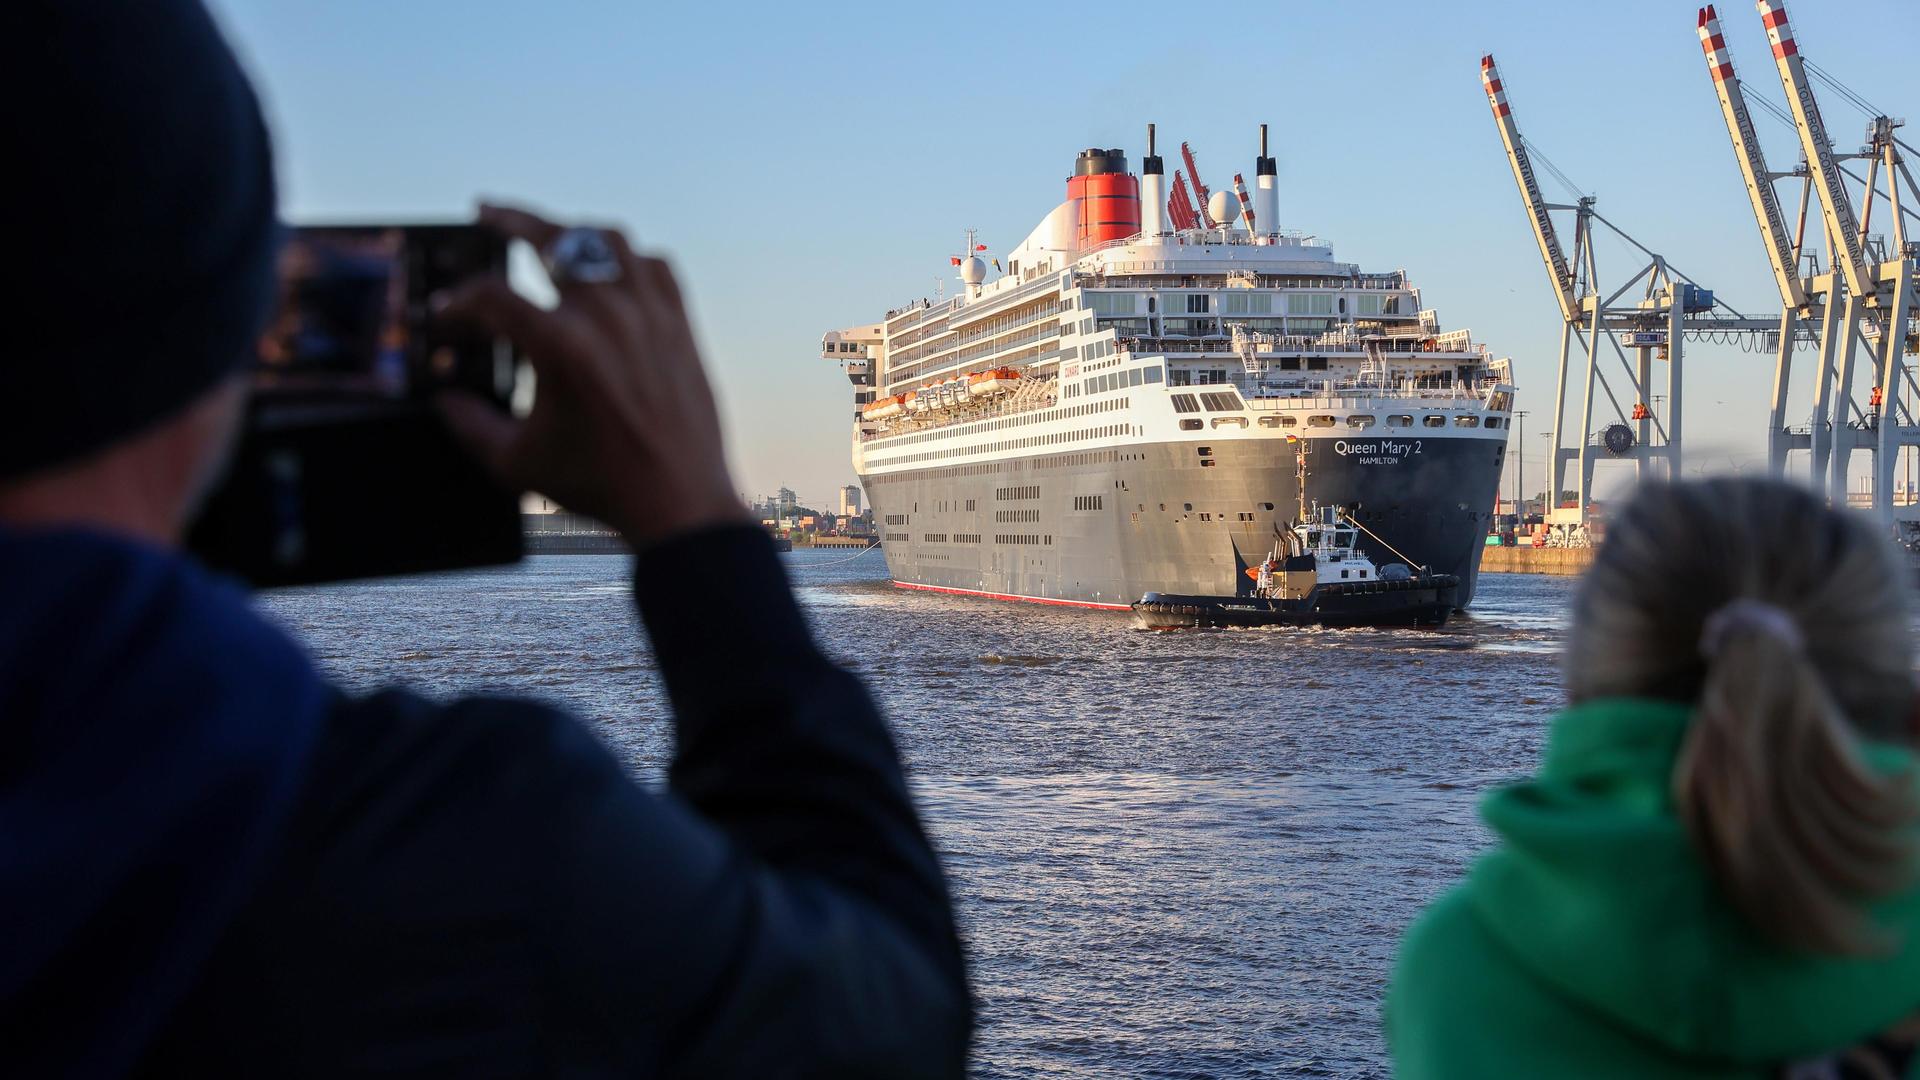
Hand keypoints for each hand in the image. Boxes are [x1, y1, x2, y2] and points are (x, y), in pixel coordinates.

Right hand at [436, 203, 749, 546]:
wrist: (679, 500)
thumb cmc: (600, 484)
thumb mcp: (517, 461)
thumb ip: (469, 425)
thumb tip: (444, 400)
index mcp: (562, 346)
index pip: (493, 297)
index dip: (459, 302)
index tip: (446, 315)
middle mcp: (608, 316)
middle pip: (552, 237)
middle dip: (510, 219)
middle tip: (486, 212)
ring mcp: (649, 314)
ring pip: (608, 239)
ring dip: (572, 231)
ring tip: (548, 235)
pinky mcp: (680, 324)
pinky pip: (655, 266)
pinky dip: (628, 259)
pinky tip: (610, 267)